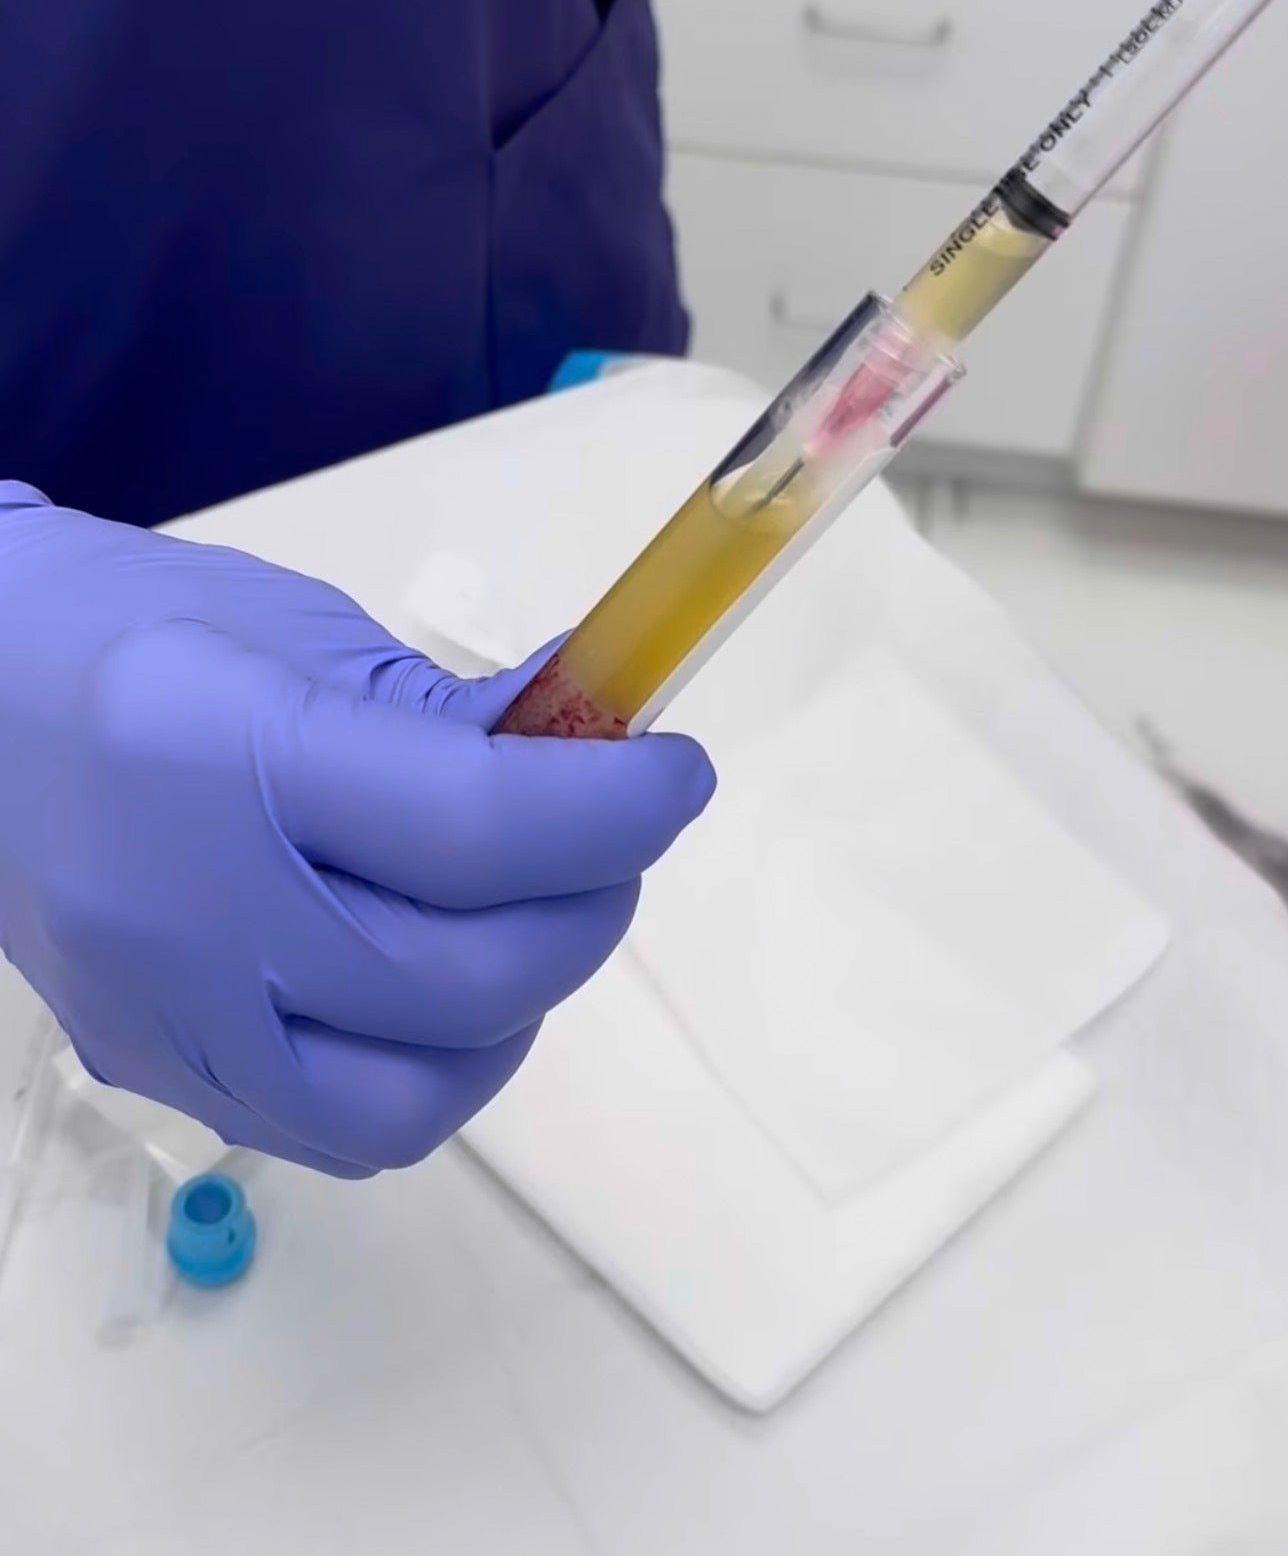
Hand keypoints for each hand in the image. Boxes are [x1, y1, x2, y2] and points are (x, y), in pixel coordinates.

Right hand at [0, 485, 713, 1175]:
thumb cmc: (139, 627)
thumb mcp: (306, 631)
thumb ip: (457, 714)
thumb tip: (606, 754)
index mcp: (224, 753)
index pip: (475, 825)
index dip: (616, 808)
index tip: (676, 774)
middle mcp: (188, 910)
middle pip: (467, 976)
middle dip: (591, 902)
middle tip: (611, 837)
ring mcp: (165, 1018)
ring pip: (417, 1098)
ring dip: (520, 1009)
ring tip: (523, 918)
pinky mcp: (159, 1075)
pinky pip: (343, 1131)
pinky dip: (432, 1069)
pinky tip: (435, 985)